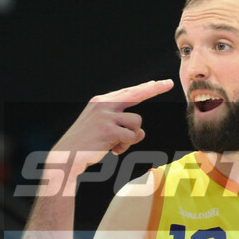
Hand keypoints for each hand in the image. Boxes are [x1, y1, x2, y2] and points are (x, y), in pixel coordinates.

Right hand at [54, 79, 173, 171]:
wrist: (67, 156)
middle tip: (170, 83)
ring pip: (137, 122)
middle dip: (154, 89)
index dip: (145, 88)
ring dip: (132, 137)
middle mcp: (103, 104)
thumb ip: (119, 124)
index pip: (128, 92)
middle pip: (136, 94)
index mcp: (101, 102)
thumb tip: (140, 132)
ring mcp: (105, 116)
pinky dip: (126, 146)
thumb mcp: (100, 128)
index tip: (159, 83)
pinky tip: (113, 150)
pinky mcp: (109, 129)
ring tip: (117, 145)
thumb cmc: (86, 144)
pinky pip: (132, 136)